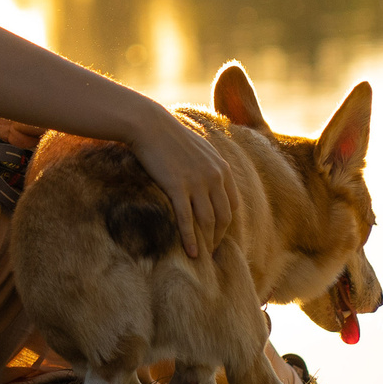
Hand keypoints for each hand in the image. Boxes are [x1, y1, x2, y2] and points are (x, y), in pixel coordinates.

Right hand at [129, 111, 236, 260]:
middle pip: (223, 217)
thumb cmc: (171, 137)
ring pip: (208, 221)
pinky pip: (187, 219)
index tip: (218, 236)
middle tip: (211, 253)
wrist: (150, 125)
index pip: (233, 205)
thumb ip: (210, 166)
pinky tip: (191, 253)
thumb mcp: (200, 149)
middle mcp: (214, 177)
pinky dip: (190, 239)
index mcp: (222, 168)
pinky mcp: (177, 186)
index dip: (227, 224)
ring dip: (207, 243)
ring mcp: (197, 182)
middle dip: (219, 238)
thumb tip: (211, 183)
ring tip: (203, 258)